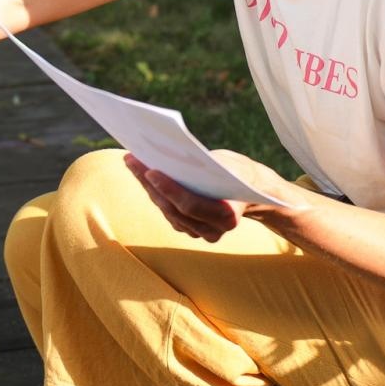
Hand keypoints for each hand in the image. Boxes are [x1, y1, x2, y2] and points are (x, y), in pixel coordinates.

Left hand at [123, 149, 289, 241]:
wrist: (251, 191)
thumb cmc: (237, 172)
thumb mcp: (226, 164)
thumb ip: (202, 165)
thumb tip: (167, 152)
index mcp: (227, 216)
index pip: (190, 205)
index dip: (169, 189)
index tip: (151, 170)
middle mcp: (213, 230)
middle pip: (173, 208)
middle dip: (150, 183)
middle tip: (132, 160)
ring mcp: (200, 233)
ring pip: (166, 210)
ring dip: (148, 186)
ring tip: (132, 162)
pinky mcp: (189, 229)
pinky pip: (167, 211)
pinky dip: (154, 192)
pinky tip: (142, 173)